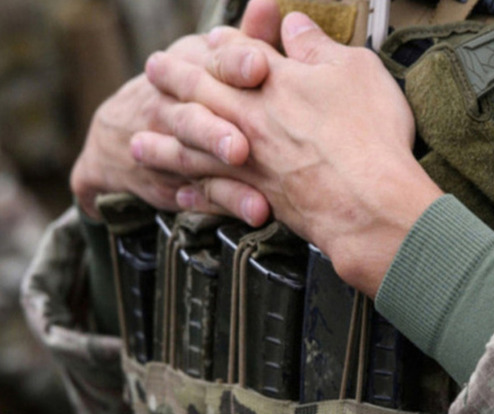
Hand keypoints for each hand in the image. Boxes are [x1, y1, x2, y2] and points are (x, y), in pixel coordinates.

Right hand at [70, 31, 263, 219]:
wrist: (119, 139)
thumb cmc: (188, 91)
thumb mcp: (208, 59)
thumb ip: (245, 39)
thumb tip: (271, 3)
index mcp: (187, 67)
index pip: (209, 62)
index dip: (233, 63)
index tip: (259, 66)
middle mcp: (171, 105)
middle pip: (191, 114)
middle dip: (215, 128)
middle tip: (243, 143)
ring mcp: (166, 148)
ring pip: (189, 156)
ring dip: (218, 168)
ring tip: (245, 174)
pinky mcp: (173, 184)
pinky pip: (200, 197)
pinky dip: (226, 204)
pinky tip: (255, 211)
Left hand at [142, 8, 442, 295]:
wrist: (367, 202)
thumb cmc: (369, 132)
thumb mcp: (355, 70)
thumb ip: (319, 46)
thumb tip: (294, 23)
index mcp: (273, 80)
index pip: (238, 52)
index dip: (226, 44)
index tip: (212, 39)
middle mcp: (250, 117)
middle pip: (201, 92)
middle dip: (174, 79)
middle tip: (152, 71)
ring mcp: (249, 159)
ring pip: (192, 148)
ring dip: (163, 145)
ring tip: (138, 143)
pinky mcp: (256, 195)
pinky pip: (212, 193)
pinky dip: (193, 193)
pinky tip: (181, 194)